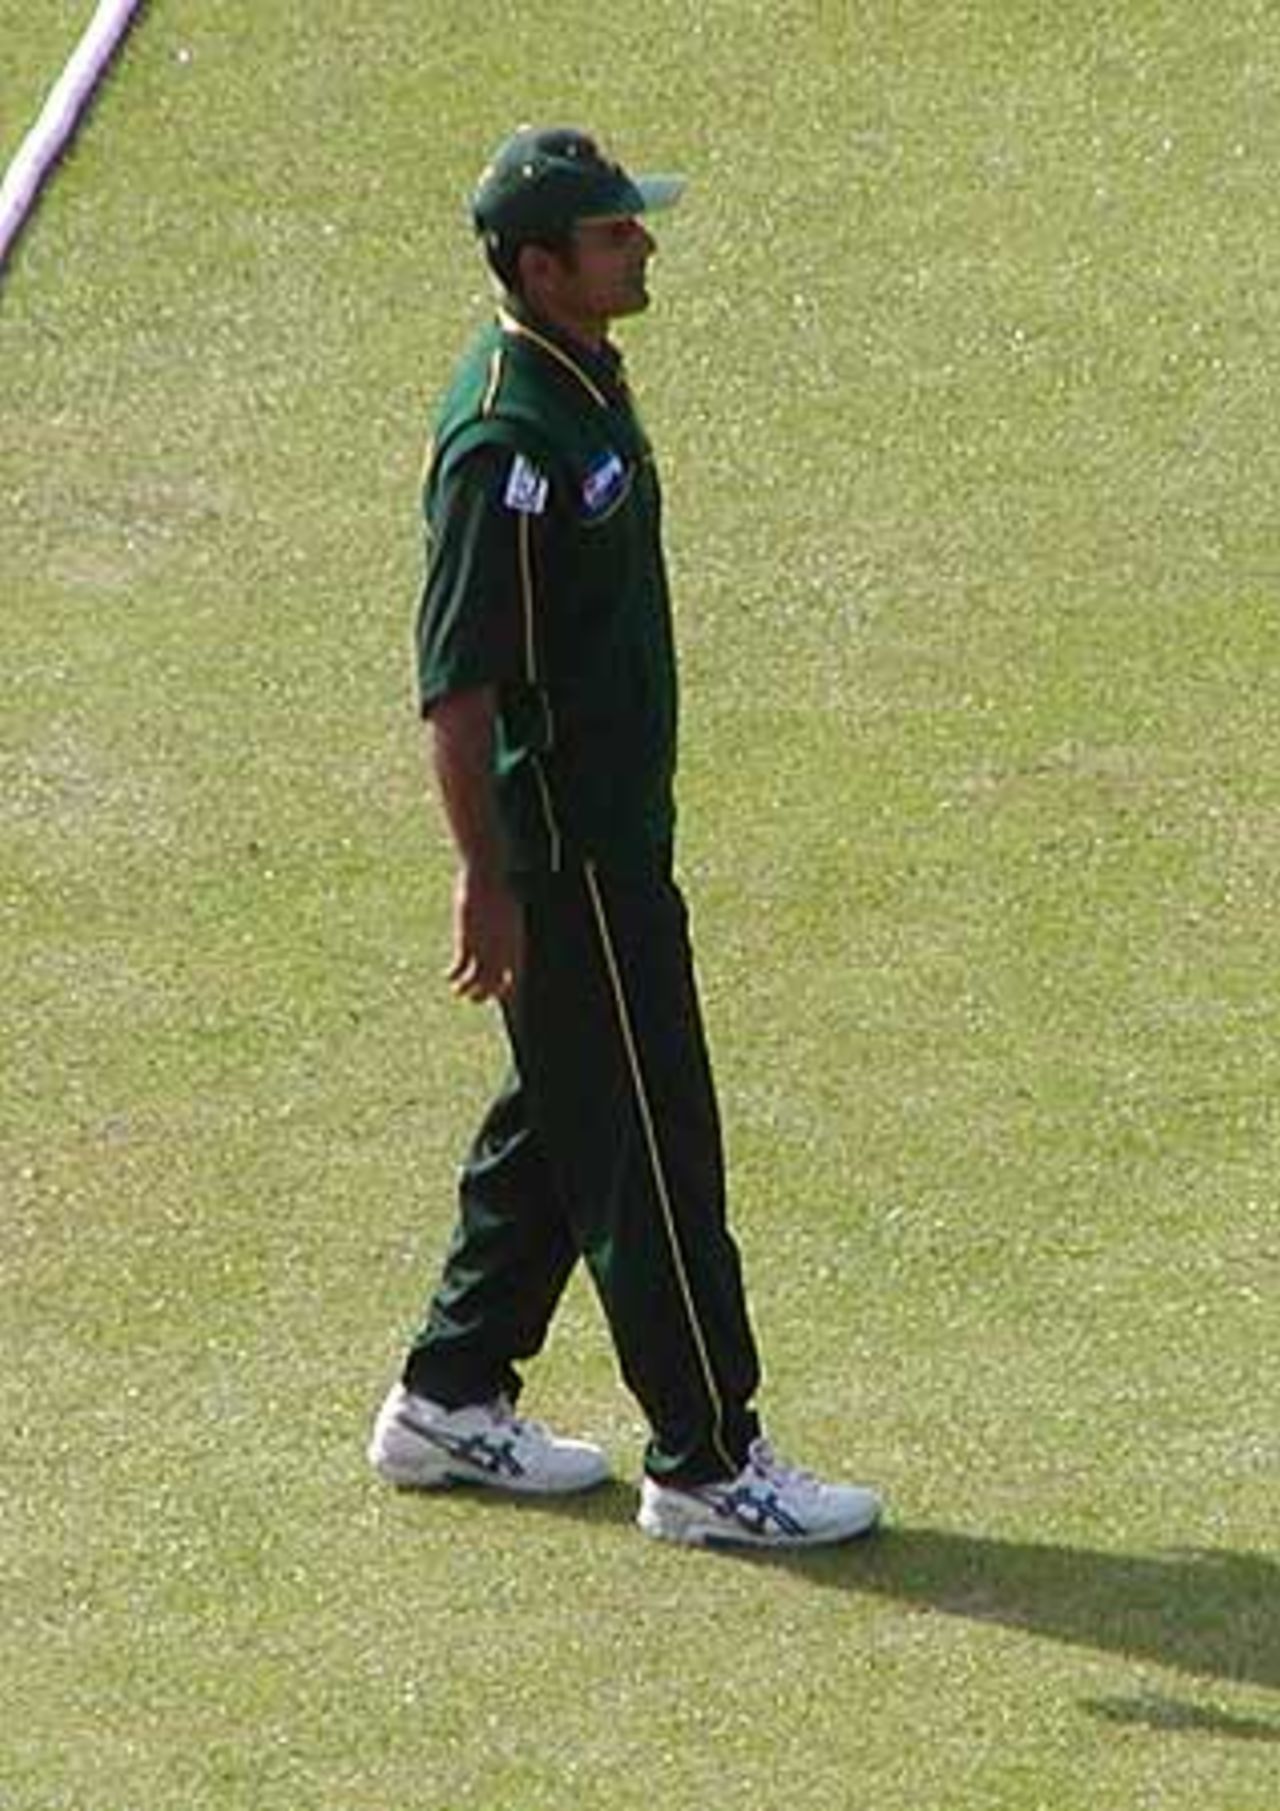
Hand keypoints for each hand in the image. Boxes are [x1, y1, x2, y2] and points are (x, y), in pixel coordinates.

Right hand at [447, 866, 524, 1002]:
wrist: (486, 878)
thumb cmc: (498, 889)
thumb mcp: (509, 911)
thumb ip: (508, 929)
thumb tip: (507, 936)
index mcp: (515, 944)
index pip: (514, 976)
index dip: (506, 988)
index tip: (498, 994)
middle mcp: (503, 951)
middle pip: (495, 984)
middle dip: (484, 994)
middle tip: (474, 997)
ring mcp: (485, 947)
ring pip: (476, 982)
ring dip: (466, 990)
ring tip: (457, 992)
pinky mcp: (467, 941)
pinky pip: (460, 968)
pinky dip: (453, 976)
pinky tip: (447, 977)